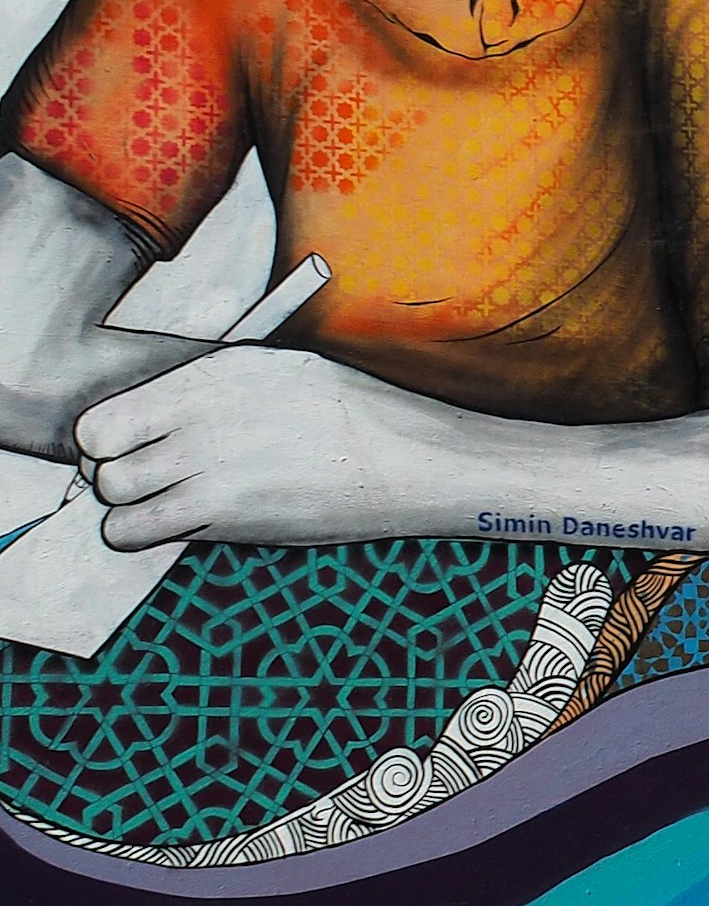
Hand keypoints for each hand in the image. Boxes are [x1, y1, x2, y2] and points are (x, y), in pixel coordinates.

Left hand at [83, 349, 469, 548]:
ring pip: (116, 501)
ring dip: (130, 507)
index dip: (106, 441)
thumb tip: (160, 411)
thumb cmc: (356, 414)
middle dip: (116, 475)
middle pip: (104, 466)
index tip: (127, 446)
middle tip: (147, 478)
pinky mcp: (226, 519)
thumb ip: (211, 389)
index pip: (104, 421)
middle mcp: (200, 425)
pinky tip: (179, 523)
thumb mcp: (280, 372)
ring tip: (162, 502)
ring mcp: (211, 474)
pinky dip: (145, 533)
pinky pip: (142, 533)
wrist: (408, 462)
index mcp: (211, 381)